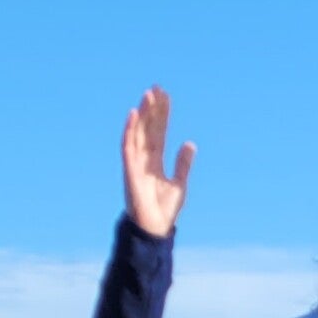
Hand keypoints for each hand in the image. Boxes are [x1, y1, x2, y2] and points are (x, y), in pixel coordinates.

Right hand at [121, 87, 195, 236]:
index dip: (162, 114)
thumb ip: (183, 164)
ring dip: (142, 114)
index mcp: (156, 161)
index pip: (159, 132)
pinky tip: (133, 115)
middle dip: (152, 109)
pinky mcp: (130, 170)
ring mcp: (136, 163)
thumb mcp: (179, 184)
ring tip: (148, 95)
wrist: (155, 229)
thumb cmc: (164, 210)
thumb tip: (190, 143)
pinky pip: (128, 147)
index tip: (166, 96)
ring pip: (138, 133)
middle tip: (157, 88)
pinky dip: (129, 130)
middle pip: (149, 128)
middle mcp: (144, 159)